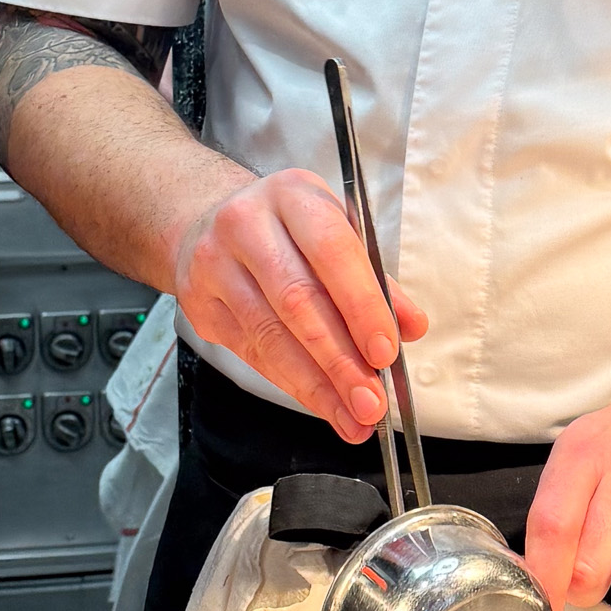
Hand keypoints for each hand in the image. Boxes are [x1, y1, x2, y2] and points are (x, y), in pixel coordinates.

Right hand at [172, 167, 426, 442]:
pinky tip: (321, 403)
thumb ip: (374, 279)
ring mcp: (214, 265)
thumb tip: (411, 326)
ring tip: (352, 415)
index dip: (361, 305)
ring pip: (270, 336)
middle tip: (371, 401)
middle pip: (297, 301)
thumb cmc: (287, 228)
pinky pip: (251, 354)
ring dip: (317, 385)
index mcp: (293, 195)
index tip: (386, 352)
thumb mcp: (335, 230)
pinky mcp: (199, 307)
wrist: (207, 221)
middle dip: (340, 360)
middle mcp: (246, 224)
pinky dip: (291, 384)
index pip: (331, 250)